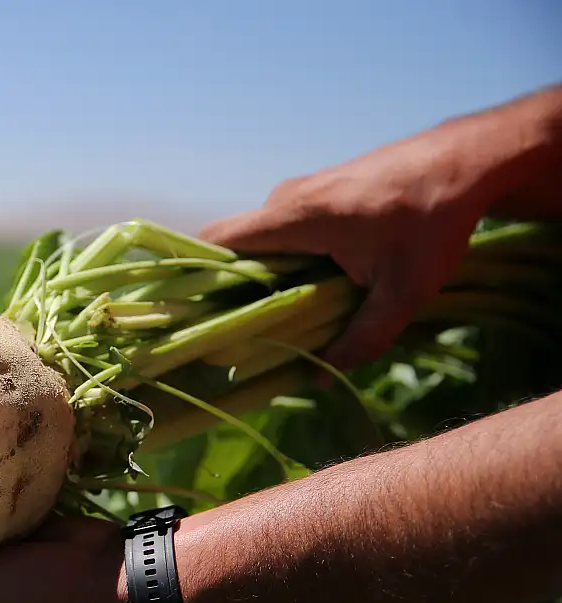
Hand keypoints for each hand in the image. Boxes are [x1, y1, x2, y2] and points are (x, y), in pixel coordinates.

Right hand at [199, 117, 503, 368]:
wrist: (468, 161)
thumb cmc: (434, 221)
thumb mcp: (404, 291)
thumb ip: (362, 338)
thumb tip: (322, 374)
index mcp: (294, 217)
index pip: (217, 241)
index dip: (200, 278)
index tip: (201, 316)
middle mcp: (286, 199)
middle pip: (236, 248)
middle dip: (236, 289)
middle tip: (247, 331)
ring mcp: (301, 192)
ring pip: (262, 241)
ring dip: (267, 276)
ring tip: (284, 315)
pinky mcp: (319, 193)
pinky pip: (284, 231)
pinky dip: (287, 260)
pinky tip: (312, 286)